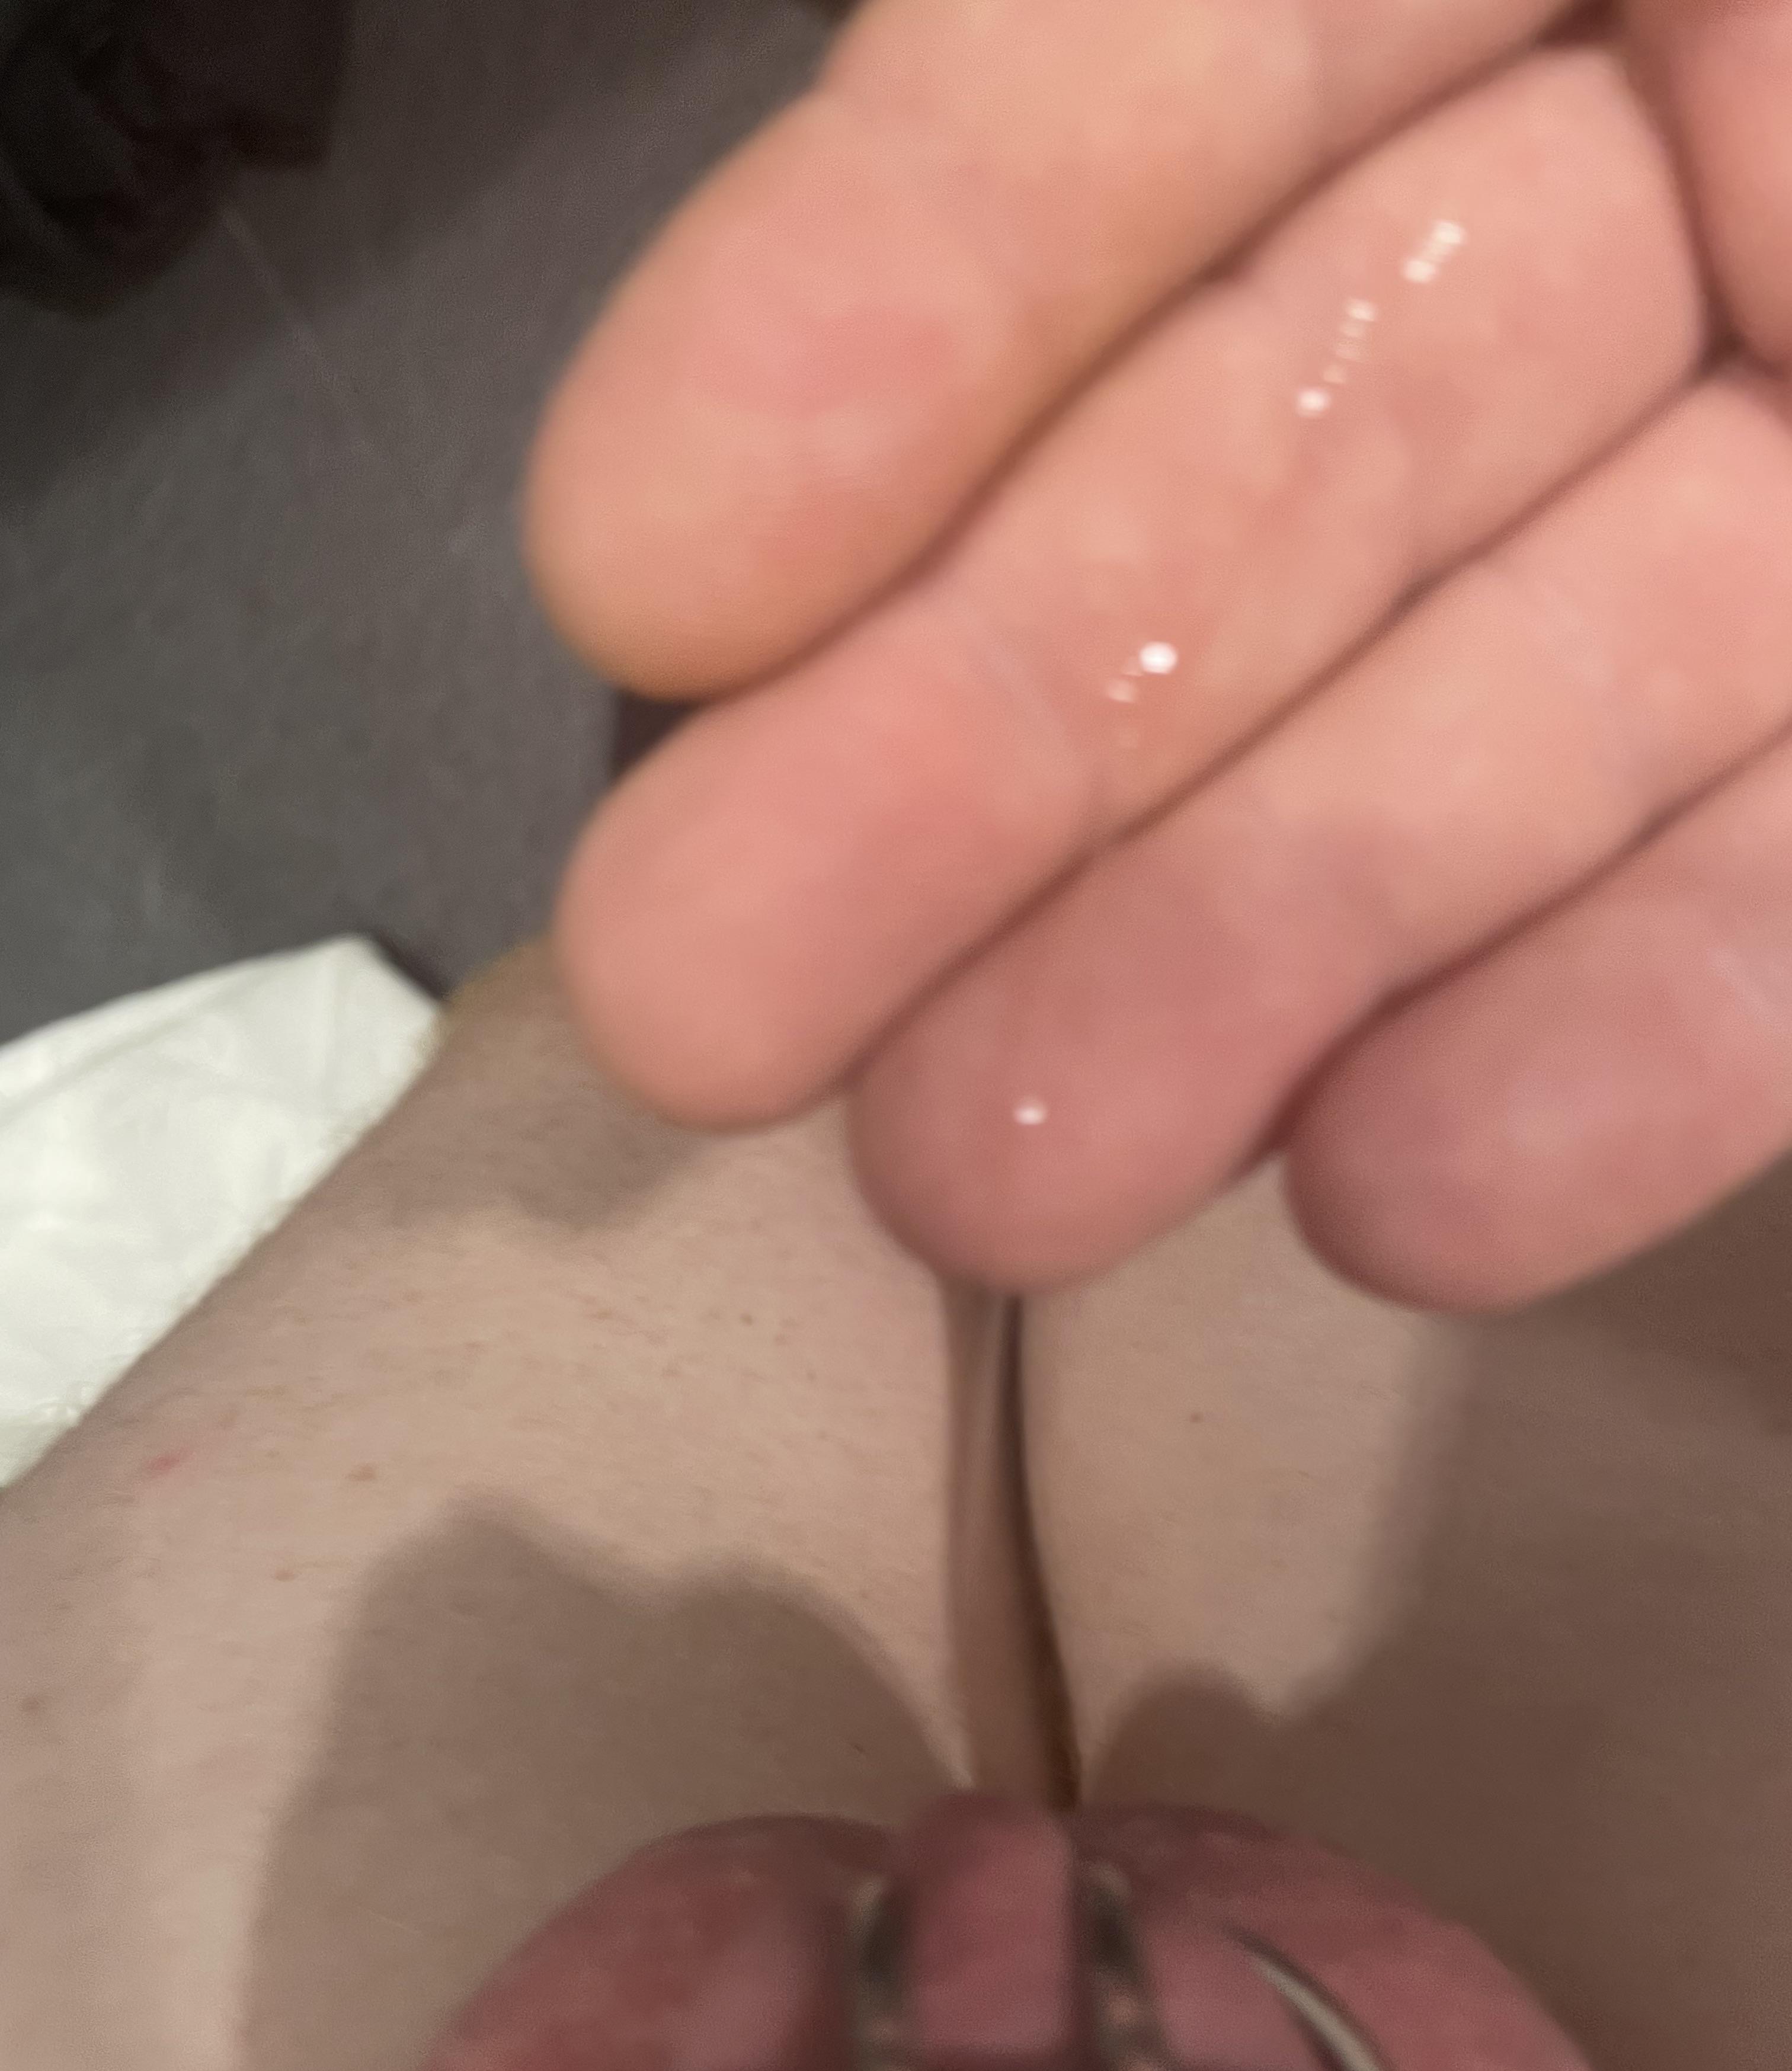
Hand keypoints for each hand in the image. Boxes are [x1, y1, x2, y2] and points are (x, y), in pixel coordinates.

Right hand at [526, 0, 1791, 1307]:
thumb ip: (1190, 57)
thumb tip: (852, 342)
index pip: (1144, 99)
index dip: (898, 310)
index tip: (647, 569)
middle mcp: (1639, 200)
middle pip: (1259, 480)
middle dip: (979, 749)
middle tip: (699, 1011)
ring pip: (1497, 728)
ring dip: (1236, 959)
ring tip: (989, 1185)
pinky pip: (1791, 894)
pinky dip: (1634, 1040)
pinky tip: (1410, 1199)